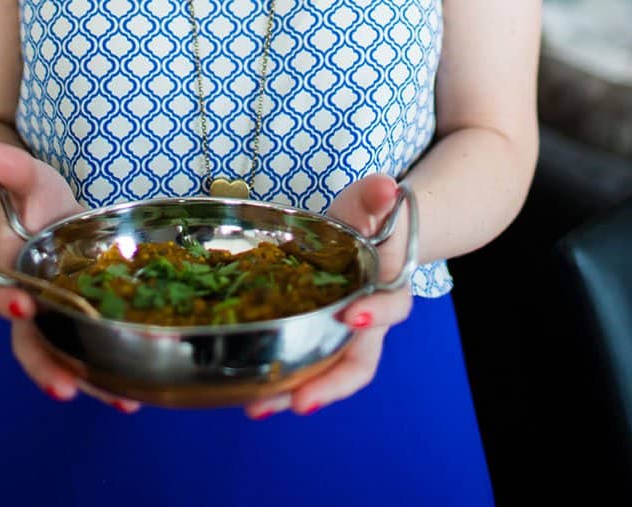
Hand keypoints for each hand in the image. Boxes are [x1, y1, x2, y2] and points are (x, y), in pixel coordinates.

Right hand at [0, 142, 140, 412]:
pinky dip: (110, 374)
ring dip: (89, 381)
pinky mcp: (88, 324)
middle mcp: (33, 304)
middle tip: (67, 388)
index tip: (24, 304)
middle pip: (31, 342)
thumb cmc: (38, 203)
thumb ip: (13, 167)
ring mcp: (60, 319)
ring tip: (121, 401)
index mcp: (13, 272)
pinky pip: (94, 353)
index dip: (9, 300)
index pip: (2, 291)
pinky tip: (136, 392)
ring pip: (65, 357)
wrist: (51, 220)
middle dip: (47, 366)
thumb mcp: (31, 180)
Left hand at [245, 174, 412, 418]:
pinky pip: (301, 364)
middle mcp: (367, 322)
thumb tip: (388, 187)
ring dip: (294, 392)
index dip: (376, 314)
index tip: (353, 316)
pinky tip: (247, 391)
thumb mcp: (369, 202)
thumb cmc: (365, 221)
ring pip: (325, 373)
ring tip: (258, 406)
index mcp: (386, 287)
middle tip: (300, 402)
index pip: (391, 307)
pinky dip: (277, 381)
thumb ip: (376, 194)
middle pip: (356, 362)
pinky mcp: (312, 335)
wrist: (360, 236)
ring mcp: (338, 335)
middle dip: (330, 384)